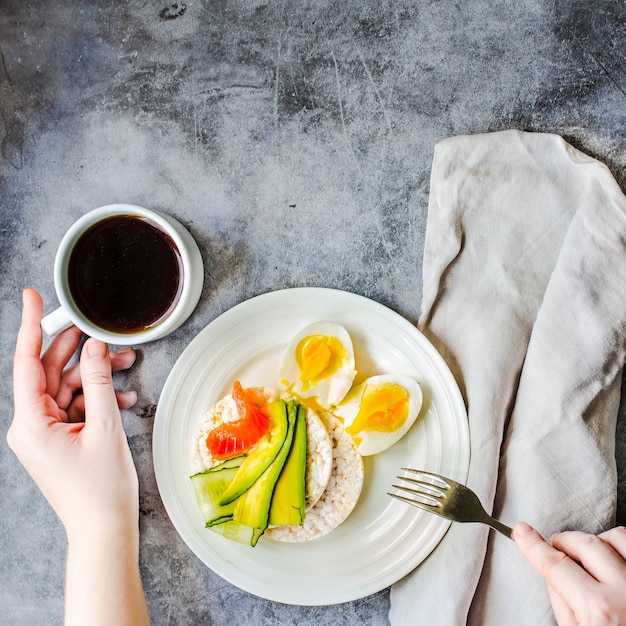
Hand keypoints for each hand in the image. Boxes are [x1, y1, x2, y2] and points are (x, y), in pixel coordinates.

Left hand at [8, 288, 138, 536]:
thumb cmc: (101, 490)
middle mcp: (31, 426)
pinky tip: (124, 398)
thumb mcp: (105, 427)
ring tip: (127, 364)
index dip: (31, 326)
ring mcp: (45, 433)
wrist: (104, 529)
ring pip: (68, 387)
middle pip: (50, 372)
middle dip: (78, 351)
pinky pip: (77, 406)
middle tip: (98, 329)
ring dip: (97, 376)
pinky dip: (99, 398)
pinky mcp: (60, 439)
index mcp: (30, 424)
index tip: (32, 297)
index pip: (26, 363)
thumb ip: (99, 381)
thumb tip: (94, 346)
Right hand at [514, 521, 625, 625]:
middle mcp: (625, 592)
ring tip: (590, 555)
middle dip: (563, 541)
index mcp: (599, 611)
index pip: (554, 564)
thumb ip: (562, 603)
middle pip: (583, 543)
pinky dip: (620, 545)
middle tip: (556, 547)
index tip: (522, 532)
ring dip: (597, 541)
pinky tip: (613, 559)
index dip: (533, 545)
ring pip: (616, 537)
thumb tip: (553, 575)